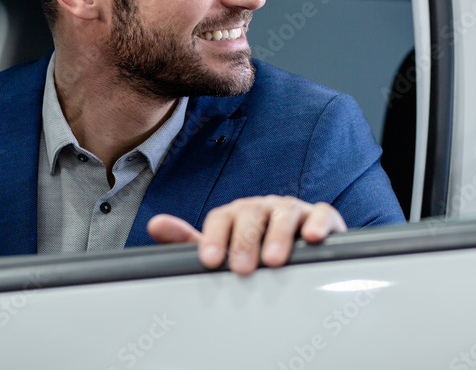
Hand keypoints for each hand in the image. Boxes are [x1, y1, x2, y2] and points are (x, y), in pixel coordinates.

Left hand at [146, 195, 346, 275]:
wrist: (298, 247)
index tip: (210, 260)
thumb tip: (155, 225)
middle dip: (244, 241)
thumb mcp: (222, 249)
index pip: (221, 217)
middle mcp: (262, 208)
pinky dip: (317, 223)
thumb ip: (188, 240)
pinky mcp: (320, 216)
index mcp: (236, 214)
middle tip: (241, 268)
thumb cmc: (256, 250)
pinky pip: (320, 213)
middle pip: (251, 214)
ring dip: (278, 235)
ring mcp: (291, 209)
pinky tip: (311, 237)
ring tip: (273, 259)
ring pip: (283, 212)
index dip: (214, 237)